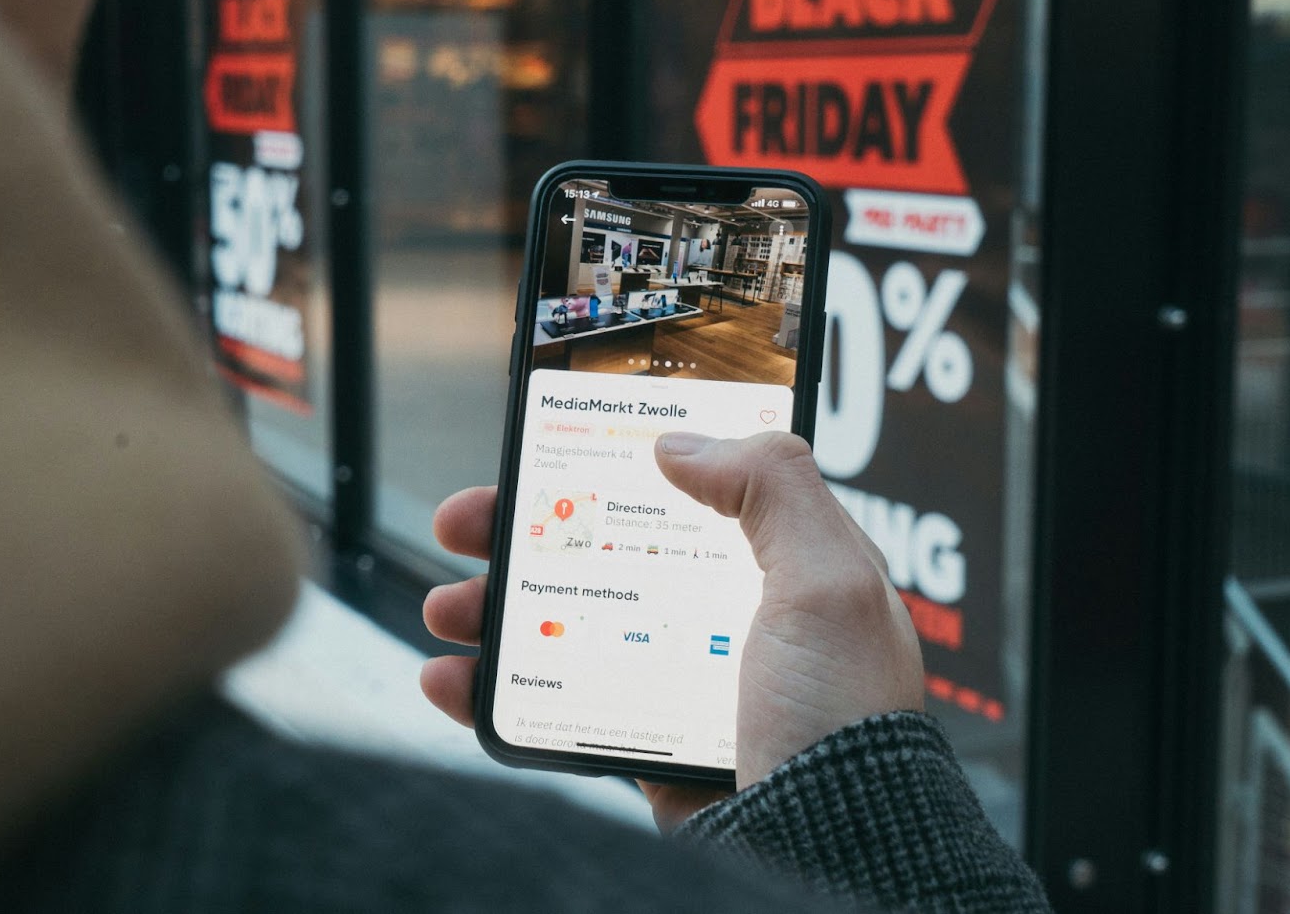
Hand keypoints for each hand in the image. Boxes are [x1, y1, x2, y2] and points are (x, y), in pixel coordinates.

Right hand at [421, 431, 923, 831]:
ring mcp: (679, 677)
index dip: (615, 461)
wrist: (824, 849)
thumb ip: (772, 488)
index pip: (688, 486)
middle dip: (527, 531)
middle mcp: (725, 613)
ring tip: (446, 606)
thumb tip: (682, 441)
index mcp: (777, 564)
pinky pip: (557, 700)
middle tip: (467, 520)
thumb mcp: (828, 583)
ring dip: (494, 607)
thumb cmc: (842, 722)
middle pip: (607, 547)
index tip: (550, 444)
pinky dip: (496, 689)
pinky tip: (455, 679)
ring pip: (568, 621)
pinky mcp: (645, 737)